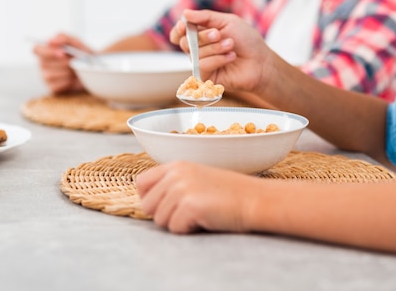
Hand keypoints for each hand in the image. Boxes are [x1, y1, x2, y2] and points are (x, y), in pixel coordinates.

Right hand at [32, 33, 91, 93]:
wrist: (94, 69)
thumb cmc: (82, 54)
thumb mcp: (76, 43)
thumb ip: (64, 37)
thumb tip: (51, 40)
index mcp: (46, 50)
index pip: (36, 49)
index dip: (47, 51)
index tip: (62, 52)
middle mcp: (43, 63)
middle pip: (44, 63)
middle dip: (63, 62)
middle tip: (73, 61)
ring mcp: (46, 76)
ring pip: (50, 75)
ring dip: (67, 72)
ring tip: (75, 69)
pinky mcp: (52, 88)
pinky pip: (56, 86)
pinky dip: (68, 82)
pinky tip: (72, 79)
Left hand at [136, 161, 260, 233]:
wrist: (255, 199)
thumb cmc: (229, 193)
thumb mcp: (197, 178)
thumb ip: (172, 183)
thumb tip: (147, 201)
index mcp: (176, 165)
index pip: (141, 182)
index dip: (150, 197)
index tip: (166, 204)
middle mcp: (175, 174)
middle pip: (147, 205)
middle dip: (164, 214)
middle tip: (188, 212)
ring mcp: (181, 189)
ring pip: (159, 220)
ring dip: (178, 223)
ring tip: (200, 214)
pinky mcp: (189, 206)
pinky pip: (174, 229)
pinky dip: (188, 230)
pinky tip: (205, 219)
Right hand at [169, 9, 276, 93]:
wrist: (261, 62)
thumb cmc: (246, 41)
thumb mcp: (228, 22)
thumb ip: (206, 17)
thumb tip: (185, 13)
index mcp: (201, 35)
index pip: (179, 33)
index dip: (178, 30)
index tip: (184, 25)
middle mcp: (198, 50)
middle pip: (186, 42)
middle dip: (203, 36)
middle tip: (219, 34)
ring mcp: (202, 64)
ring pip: (195, 54)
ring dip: (215, 47)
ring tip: (231, 46)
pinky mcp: (206, 78)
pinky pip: (202, 66)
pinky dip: (217, 59)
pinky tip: (231, 57)